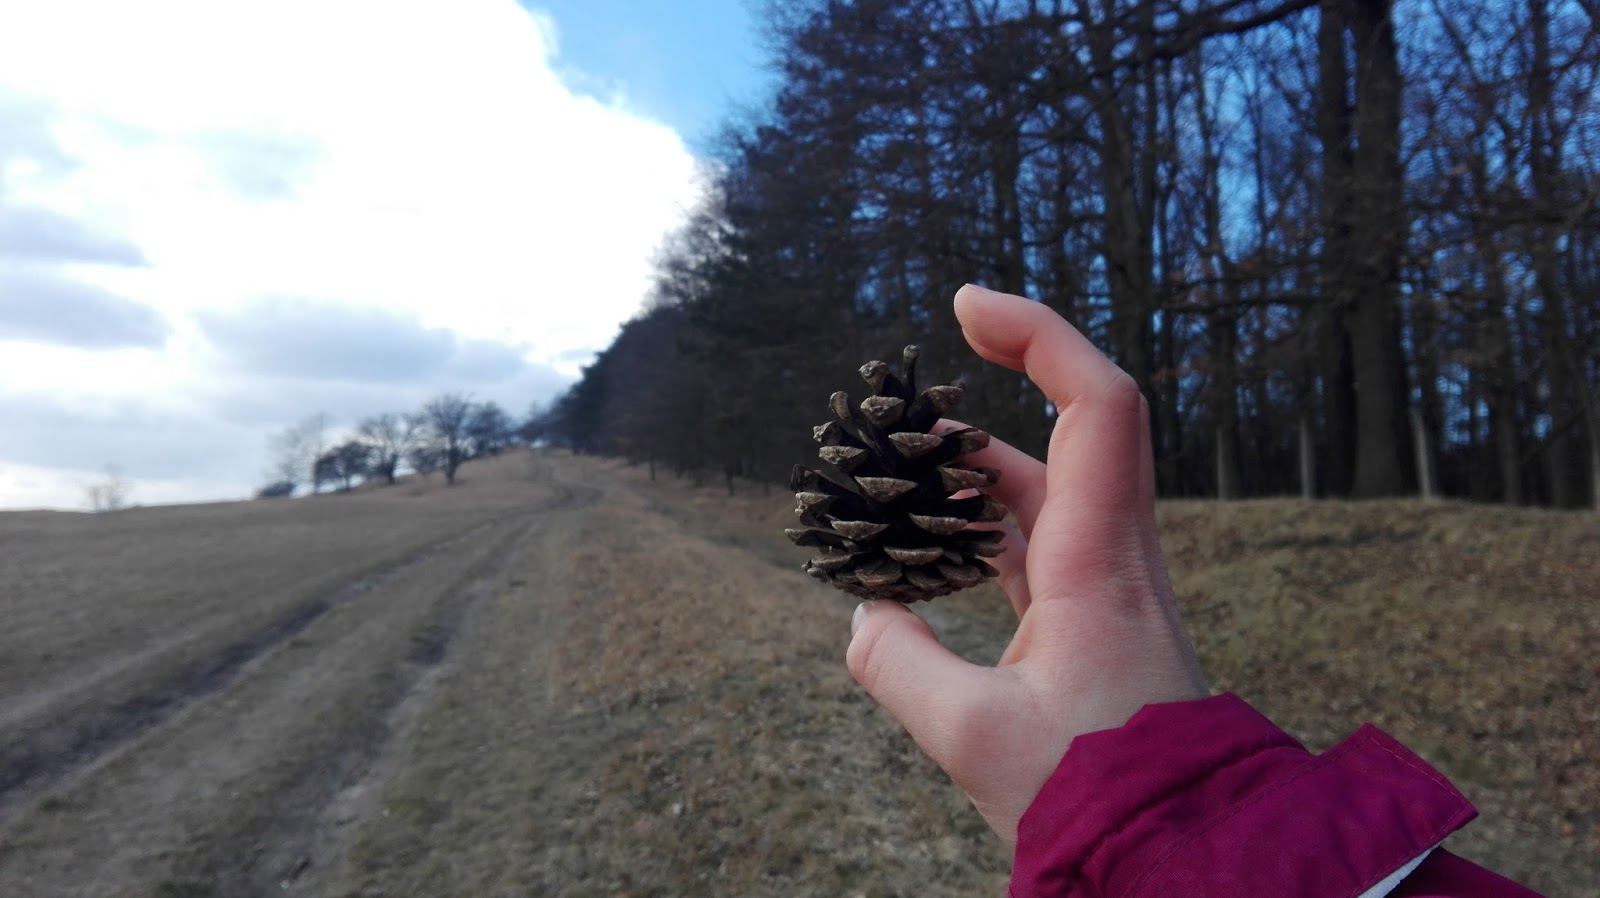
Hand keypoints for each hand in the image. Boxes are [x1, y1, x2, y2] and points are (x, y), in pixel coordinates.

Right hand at [845, 284, 1207, 848]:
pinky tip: (931, 545)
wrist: (1183, 848)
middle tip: (930, 366)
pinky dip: (984, 521)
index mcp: (1101, 561)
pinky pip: (1037, 538)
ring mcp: (1108, 585)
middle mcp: (1115, 555)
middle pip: (1073, 427)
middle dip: (1006, 376)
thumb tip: (863, 617)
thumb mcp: (974, 739)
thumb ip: (900, 668)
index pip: (1097, 404)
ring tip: (900, 469)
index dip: (1041, 333)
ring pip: (1048, 487)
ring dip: (977, 465)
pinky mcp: (1094, 617)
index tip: (967, 303)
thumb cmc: (1099, 794)